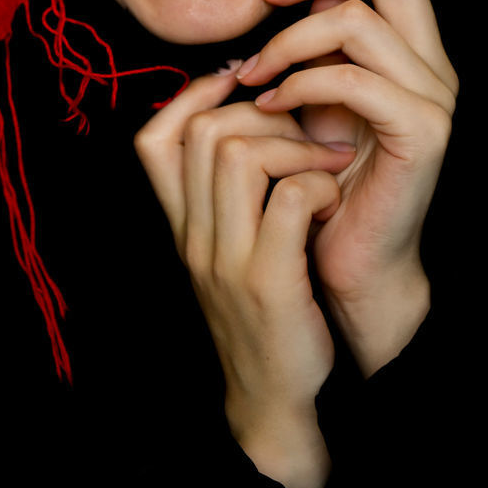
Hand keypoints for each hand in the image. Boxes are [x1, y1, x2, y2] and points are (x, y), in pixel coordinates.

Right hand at [134, 67, 354, 487]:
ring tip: (328, 163)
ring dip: (296, 145)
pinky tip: (335, 198)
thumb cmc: (265, 314)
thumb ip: (226, 193)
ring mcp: (225, 259)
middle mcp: (192, 237)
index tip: (239, 83)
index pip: (152, 139)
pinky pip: (290, 197)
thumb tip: (245, 112)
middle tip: (307, 131)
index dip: (192, 96)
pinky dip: (319, 183)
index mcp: (181, 226)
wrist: (274, 404)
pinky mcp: (267, 282)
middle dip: (263, 115)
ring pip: (240, 153)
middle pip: (204, 133)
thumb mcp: (228, 250)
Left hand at [237, 0, 457, 375]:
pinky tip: (271, 102)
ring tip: (254, 70)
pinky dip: (302, 82)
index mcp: (410, 48)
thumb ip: (314, 44)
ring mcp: (434, 97)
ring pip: (362, 20)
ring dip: (294, 37)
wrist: (350, 264)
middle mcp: (433, 63)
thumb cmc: (321, 180)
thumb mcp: (311, 97)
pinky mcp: (421, 134)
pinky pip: (355, 80)